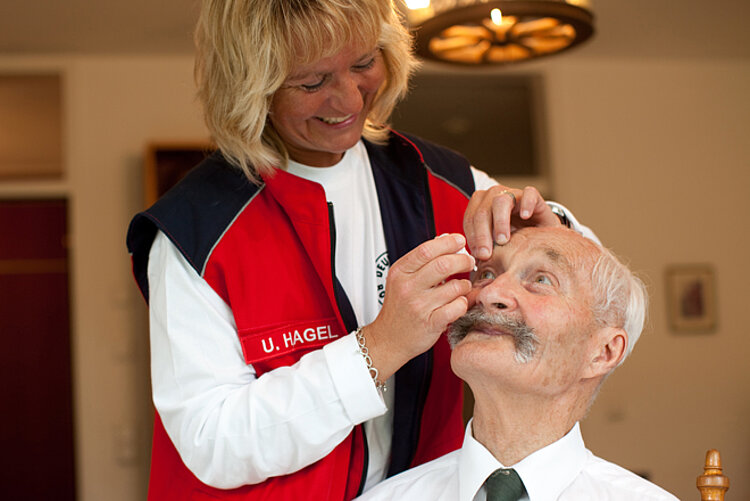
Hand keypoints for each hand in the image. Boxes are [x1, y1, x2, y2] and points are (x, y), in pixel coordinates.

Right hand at [360, 234, 473, 379]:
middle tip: (469, 262)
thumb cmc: (399, 308)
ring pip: (455, 287)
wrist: (388, 339)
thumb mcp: (403, 279)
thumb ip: (423, 259)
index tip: (460, 241)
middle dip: (463, 260)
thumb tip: (445, 239)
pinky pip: (457, 307)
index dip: (448, 243)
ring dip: (464, 284)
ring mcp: (419, 306)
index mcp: (400, 272)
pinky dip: (463, 303)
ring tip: (462, 286)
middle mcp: (408, 288)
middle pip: (443, 264)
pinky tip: (458, 302)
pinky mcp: (430, 323)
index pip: (427, 250)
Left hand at [464, 185, 559, 259]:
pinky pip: (528, 194)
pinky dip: (526, 204)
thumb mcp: (495, 244)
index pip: (470, 219)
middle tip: (486, 253)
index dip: (472, 237)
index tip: (478, 255)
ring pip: (501, 201)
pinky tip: (525, 217)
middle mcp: (493, 196)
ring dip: (500, 221)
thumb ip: (484, 248)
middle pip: (482, 211)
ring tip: (503, 240)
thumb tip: (475, 260)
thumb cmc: (514, 238)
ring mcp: (512, 194)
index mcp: (479, 207)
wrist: (539, 233)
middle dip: (482, 234)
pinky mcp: (531, 195)